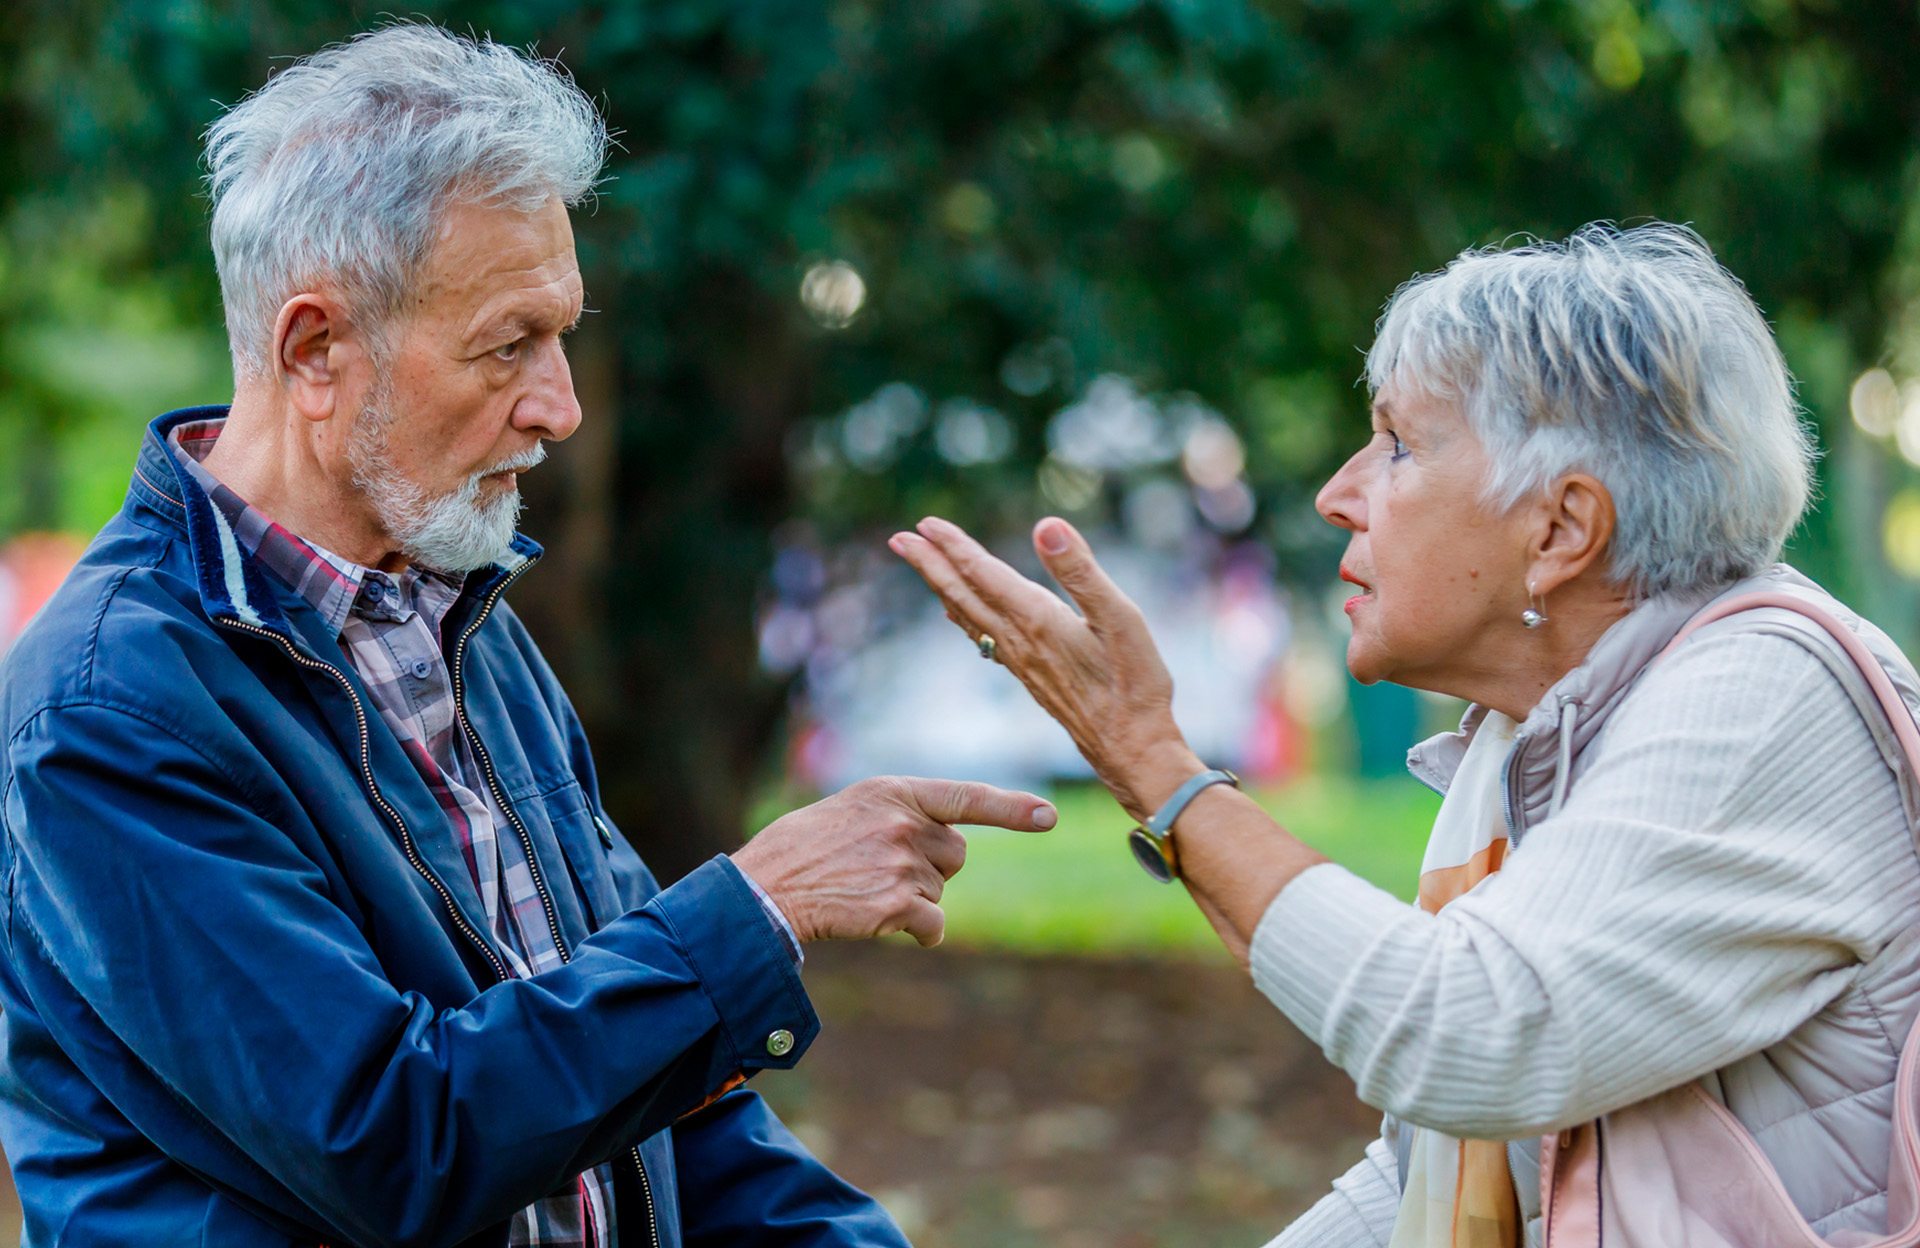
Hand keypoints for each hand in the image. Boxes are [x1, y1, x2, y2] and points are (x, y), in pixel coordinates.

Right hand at [732, 776, 1055, 946]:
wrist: (764, 888)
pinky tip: (881, 923)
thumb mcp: (852, 809)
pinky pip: (933, 925)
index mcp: (894, 791)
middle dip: (932, 867)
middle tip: (882, 870)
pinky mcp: (899, 904)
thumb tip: (942, 840)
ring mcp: (903, 863)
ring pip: (940, 891)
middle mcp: (905, 823)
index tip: (1048, 816)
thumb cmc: (802, 849)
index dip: (1012, 809)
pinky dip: (918, 932)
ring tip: (864, 890)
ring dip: (914, 899)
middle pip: (956, 855)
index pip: (966, 796)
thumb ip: (899, 814)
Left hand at [889, 515, 1202, 820]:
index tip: (925, 523)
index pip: (984, 573)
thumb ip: (1080, 571)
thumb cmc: (1134, 683)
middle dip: (930, 563)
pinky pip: (982, 637)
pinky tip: (955, 614)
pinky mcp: (1028, 674)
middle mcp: (1019, 639)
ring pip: (967, 615)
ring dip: (941, 586)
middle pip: (963, 593)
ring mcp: (1020, 659)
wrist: (1130, 747)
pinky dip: (962, 617)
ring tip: (921, 565)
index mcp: (1037, 619)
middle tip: (898, 538)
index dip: (954, 546)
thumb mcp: (1120, 617)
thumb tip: (1046, 526)